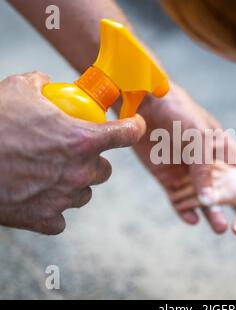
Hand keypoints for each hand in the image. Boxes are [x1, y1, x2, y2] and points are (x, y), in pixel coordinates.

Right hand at [0, 72, 145, 234]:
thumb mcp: (19, 90)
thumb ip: (41, 84)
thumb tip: (47, 83)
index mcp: (84, 139)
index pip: (127, 133)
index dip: (134, 127)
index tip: (135, 126)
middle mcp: (80, 171)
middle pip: (104, 170)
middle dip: (94, 162)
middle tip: (75, 154)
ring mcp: (64, 198)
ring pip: (84, 193)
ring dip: (75, 184)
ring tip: (51, 174)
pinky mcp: (45, 219)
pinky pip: (59, 216)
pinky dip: (52, 208)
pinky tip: (37, 196)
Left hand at [133, 83, 235, 233]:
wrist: (144, 105)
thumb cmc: (179, 113)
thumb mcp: (198, 138)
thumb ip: (204, 169)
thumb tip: (208, 201)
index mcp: (221, 149)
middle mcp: (206, 164)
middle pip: (225, 190)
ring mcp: (187, 172)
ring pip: (202, 199)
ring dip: (211, 213)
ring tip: (220, 228)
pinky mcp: (167, 178)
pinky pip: (177, 198)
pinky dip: (184, 210)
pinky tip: (192, 220)